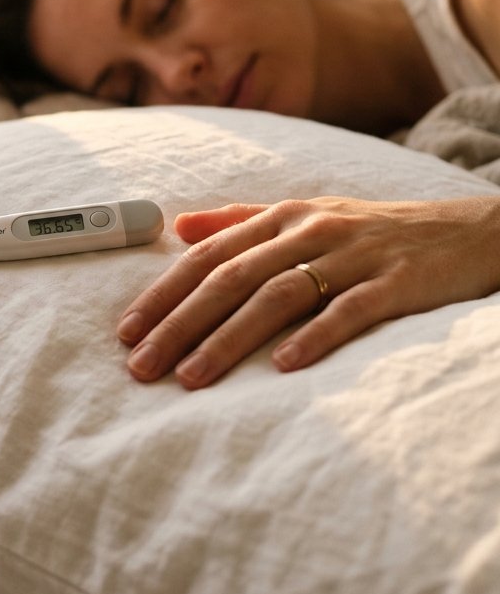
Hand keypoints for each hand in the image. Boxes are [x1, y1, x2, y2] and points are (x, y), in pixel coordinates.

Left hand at [117, 195, 499, 388]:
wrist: (467, 231)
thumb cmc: (370, 230)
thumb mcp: (303, 215)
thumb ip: (240, 219)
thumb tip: (179, 226)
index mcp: (281, 217)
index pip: (207, 256)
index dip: (164, 293)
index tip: (126, 331)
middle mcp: (308, 231)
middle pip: (231, 279)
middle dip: (180, 324)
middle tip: (142, 366)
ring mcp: (353, 256)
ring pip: (277, 297)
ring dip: (229, 339)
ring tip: (191, 378)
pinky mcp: (396, 282)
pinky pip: (348, 311)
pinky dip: (313, 338)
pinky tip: (281, 368)